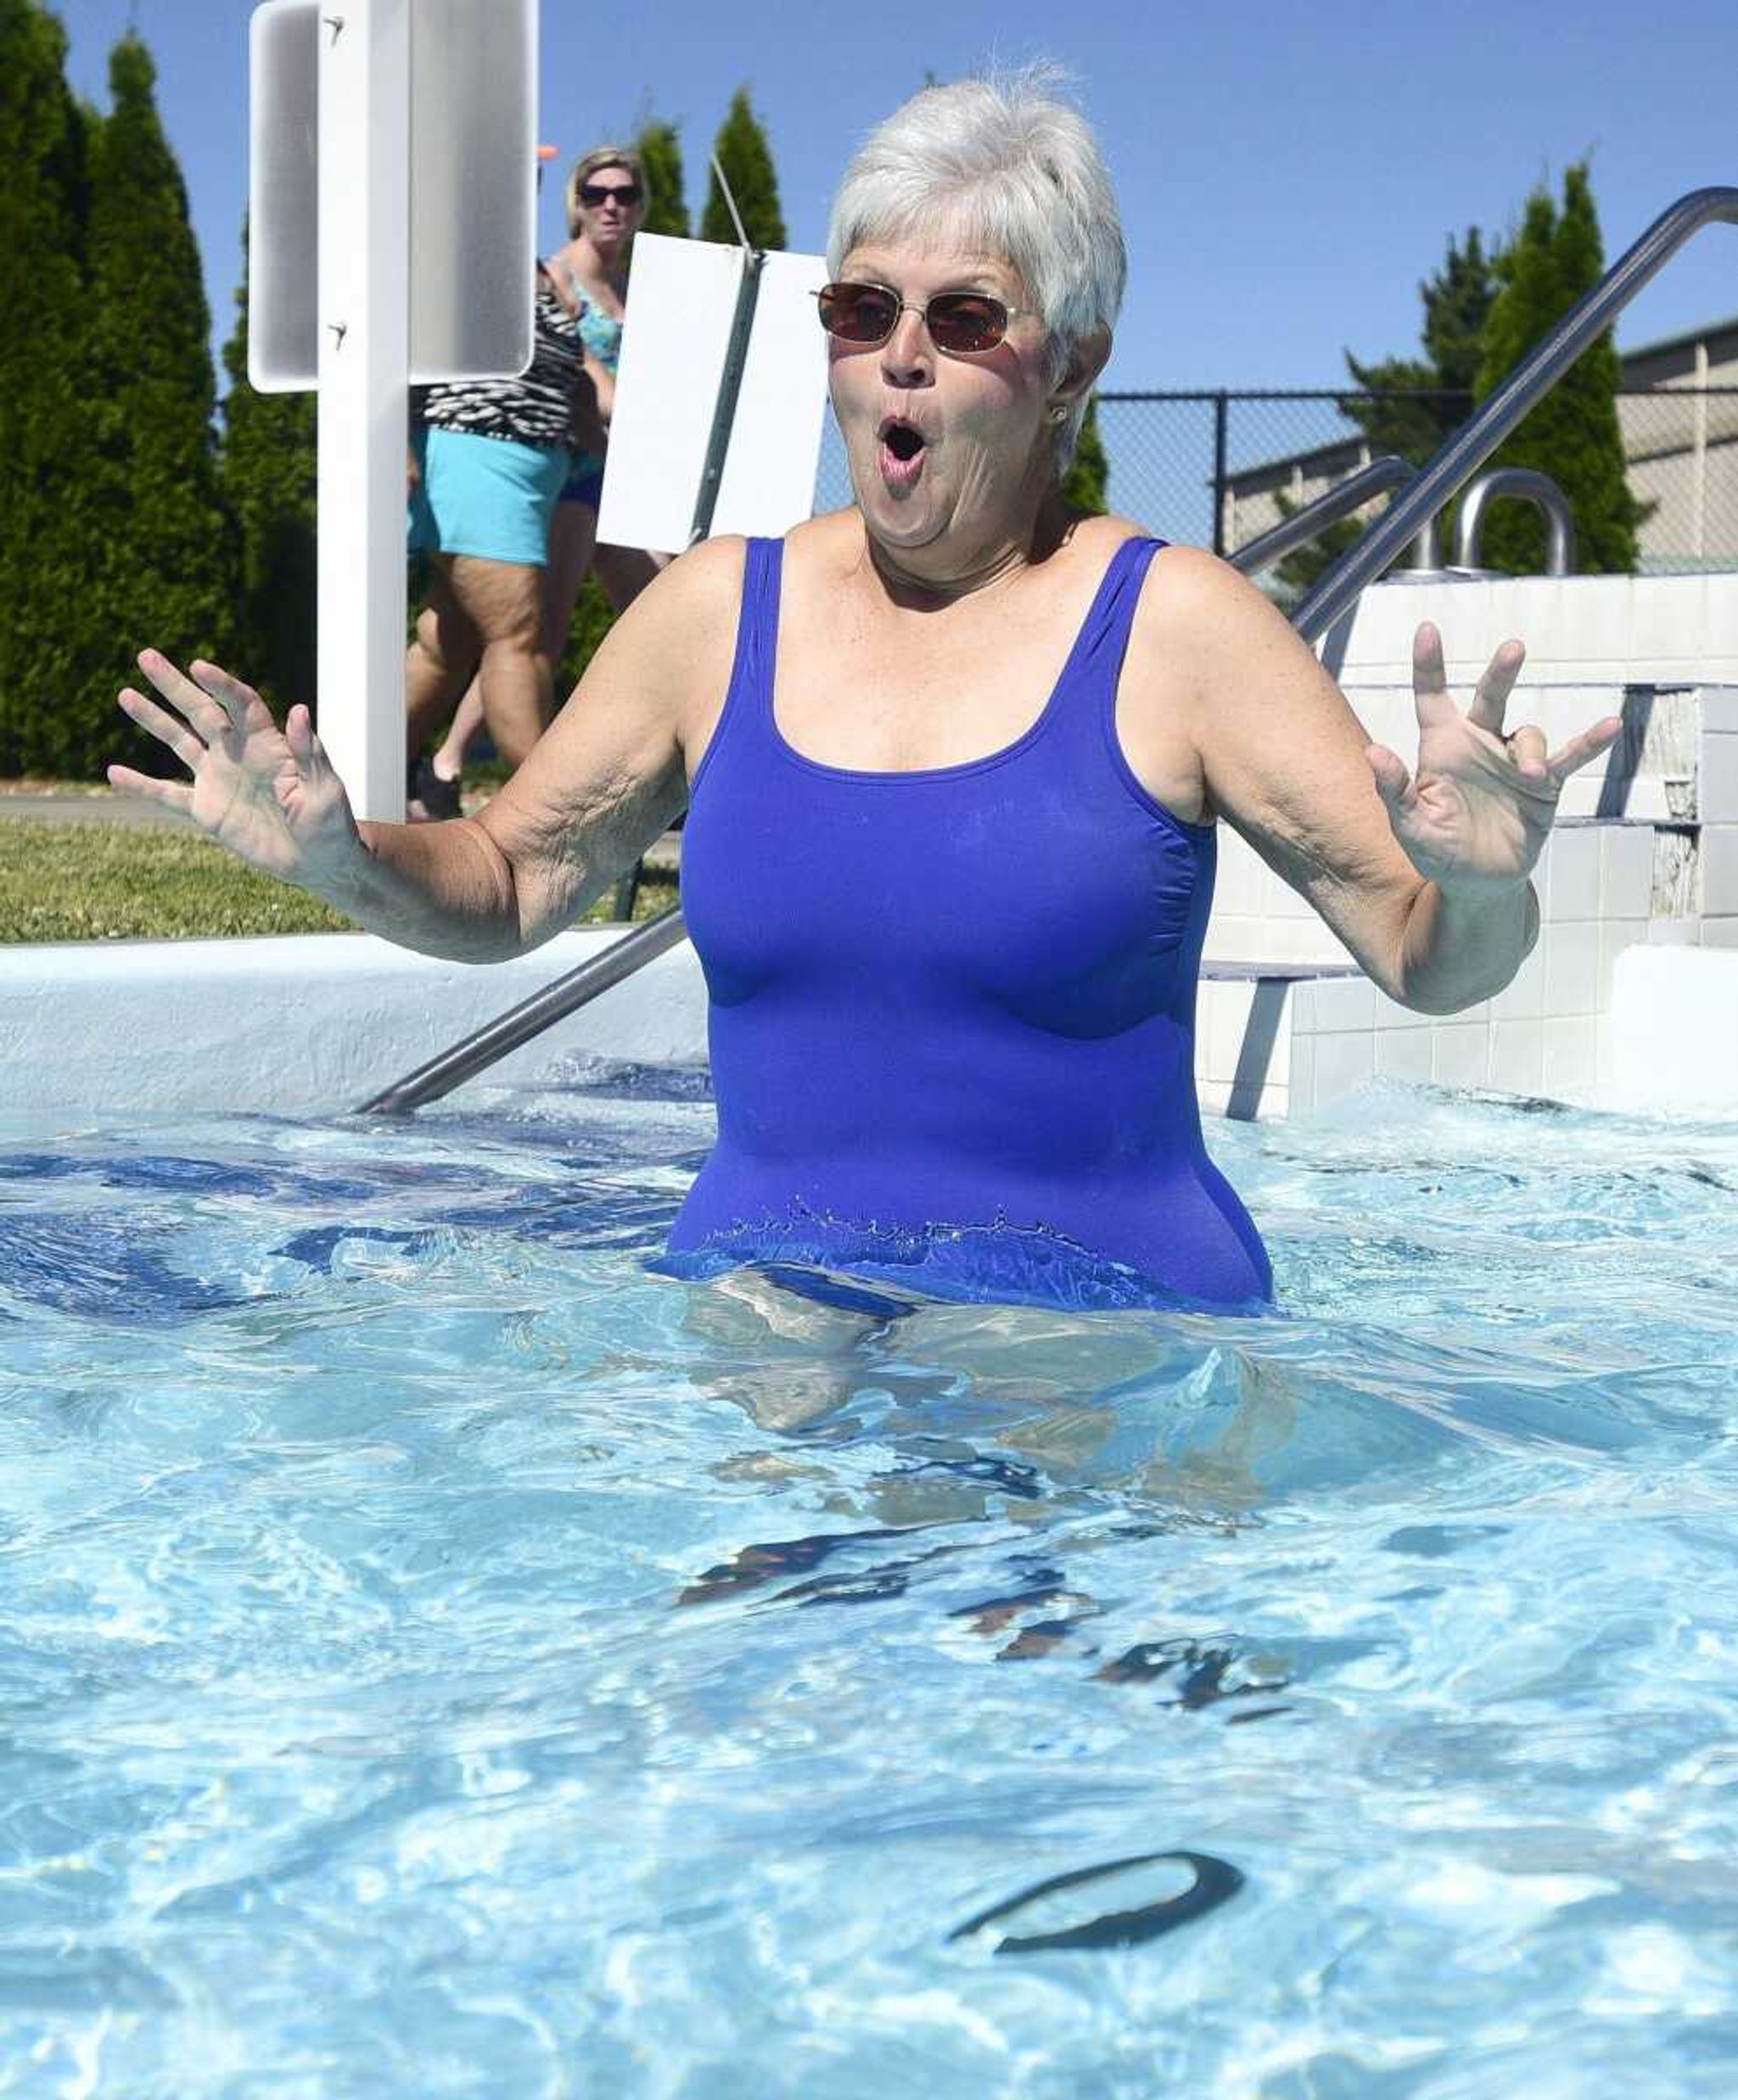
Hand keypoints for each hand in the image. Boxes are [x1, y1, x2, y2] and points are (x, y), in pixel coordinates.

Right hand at [109, 653, 363, 891]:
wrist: (319, 861)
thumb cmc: (332, 823)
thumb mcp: (325, 789)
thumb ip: (309, 753)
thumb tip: (299, 710)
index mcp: (268, 744)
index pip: (241, 704)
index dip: (221, 685)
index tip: (199, 668)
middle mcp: (238, 753)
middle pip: (200, 711)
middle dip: (174, 685)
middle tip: (145, 656)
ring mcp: (219, 779)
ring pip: (179, 742)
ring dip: (152, 719)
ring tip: (124, 694)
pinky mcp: (207, 810)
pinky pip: (167, 795)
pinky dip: (141, 786)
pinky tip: (113, 772)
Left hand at [1368, 624, 1621, 897]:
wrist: (1477, 883)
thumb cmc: (1436, 850)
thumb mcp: (1408, 824)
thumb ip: (1394, 789)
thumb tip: (1373, 753)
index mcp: (1442, 747)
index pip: (1432, 698)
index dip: (1428, 665)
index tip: (1428, 629)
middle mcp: (1479, 745)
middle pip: (1490, 697)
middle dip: (1501, 672)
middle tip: (1513, 649)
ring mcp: (1514, 762)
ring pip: (1527, 734)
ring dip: (1531, 751)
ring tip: (1532, 775)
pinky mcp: (1545, 785)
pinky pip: (1570, 757)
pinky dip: (1590, 743)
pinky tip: (1610, 726)